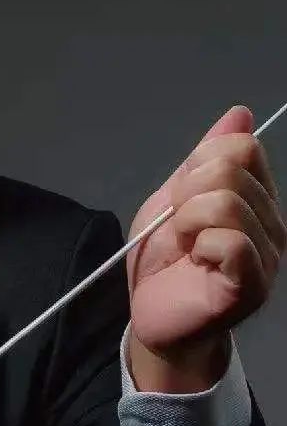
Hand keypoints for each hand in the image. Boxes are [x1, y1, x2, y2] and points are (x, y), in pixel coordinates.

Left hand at [126, 104, 286, 371]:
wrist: (153, 313)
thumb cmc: (163, 258)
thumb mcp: (174, 197)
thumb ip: (205, 158)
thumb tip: (240, 113)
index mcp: (256, 197)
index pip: (242, 147)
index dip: (200, 163)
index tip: (182, 196)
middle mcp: (272, 222)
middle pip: (232, 170)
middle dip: (188, 193)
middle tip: (180, 228)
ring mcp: (268, 255)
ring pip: (228, 203)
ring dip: (189, 221)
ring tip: (187, 246)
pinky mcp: (253, 283)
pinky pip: (231, 241)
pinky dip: (201, 245)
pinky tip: (197, 262)